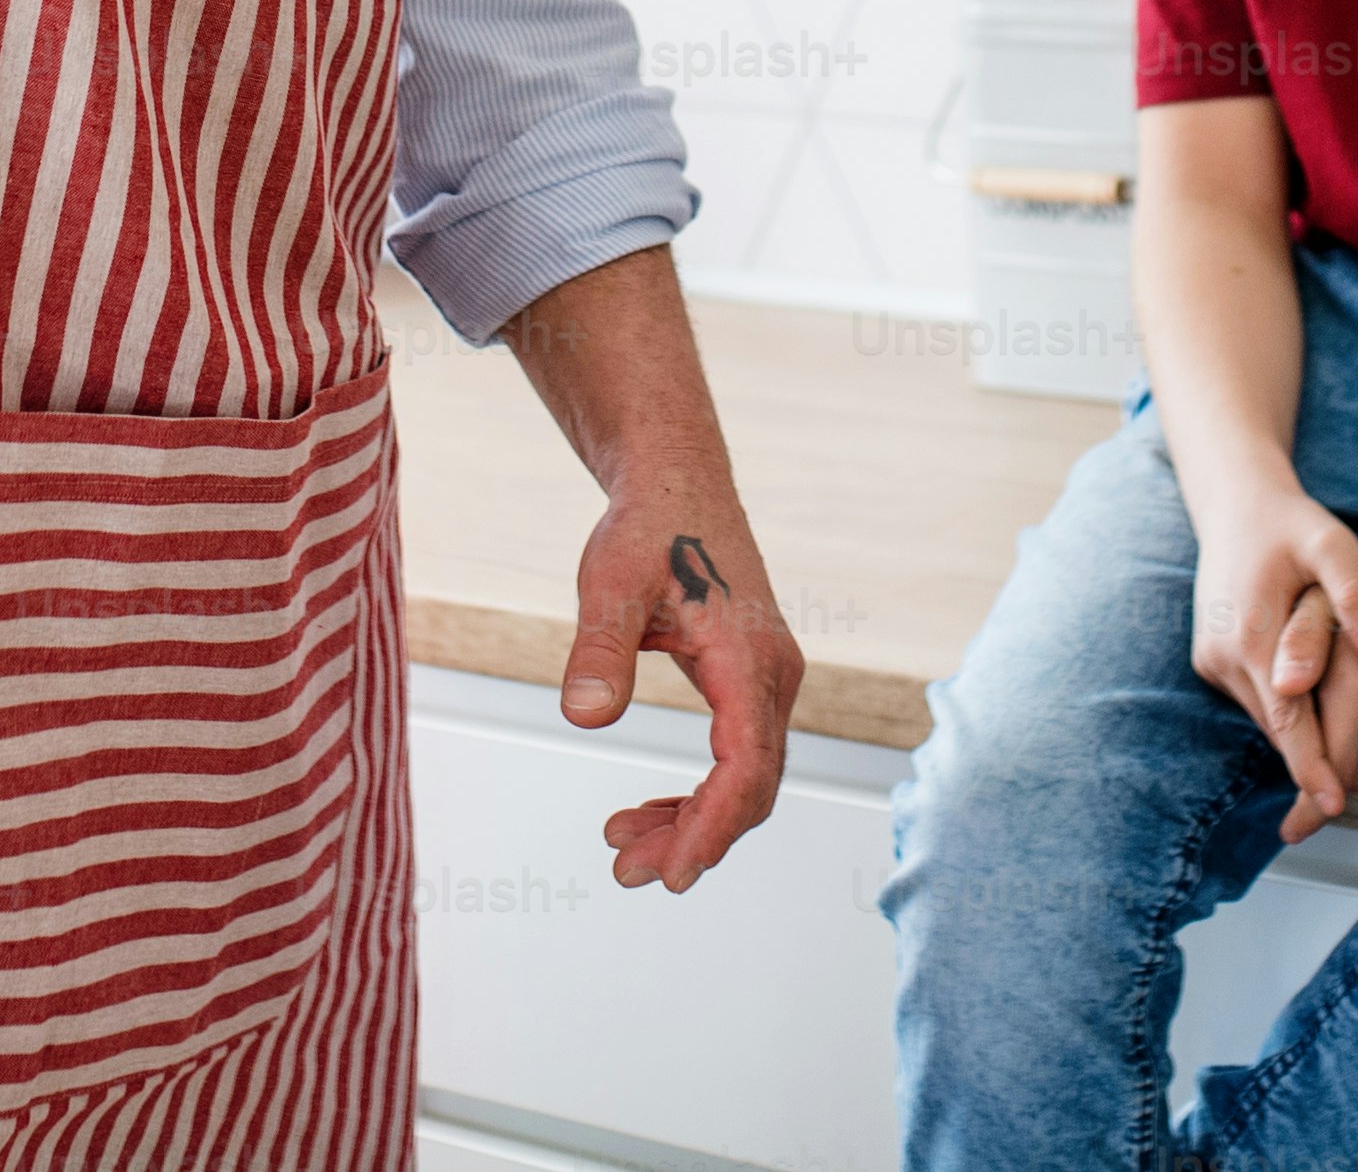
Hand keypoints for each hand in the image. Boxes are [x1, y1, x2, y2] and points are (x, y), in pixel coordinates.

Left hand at [554, 450, 799, 893]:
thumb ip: (600, 650)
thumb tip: (585, 720)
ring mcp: (767, 682)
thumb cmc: (647, 529)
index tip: (672, 875)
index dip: (713, 828)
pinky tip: (647, 812)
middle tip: (626, 872)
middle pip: (751, 787)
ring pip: (746, 778)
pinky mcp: (749, 683)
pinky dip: (697, 793)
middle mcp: (772, 677)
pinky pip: (737, 757)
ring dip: (693, 821)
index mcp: (748, 659)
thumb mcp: (610, 583)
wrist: (678, 483)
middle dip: (695, 838)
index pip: (746, 767)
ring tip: (623, 846)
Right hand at [1187, 482, 1357, 841]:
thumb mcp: (1331, 543)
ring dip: (1310, 743)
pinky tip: (1330, 720)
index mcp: (1250, 636)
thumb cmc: (1290, 522)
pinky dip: (1293, 717)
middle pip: (1279, 731)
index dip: (1314, 767)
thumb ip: (1355, 593)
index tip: (1338, 804)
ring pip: (1269, 720)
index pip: (1287, 722)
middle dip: (1326, 764)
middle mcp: (1223, 657)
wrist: (1235, 504)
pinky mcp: (1214, 659)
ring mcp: (1213, 660)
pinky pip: (1260, 701)